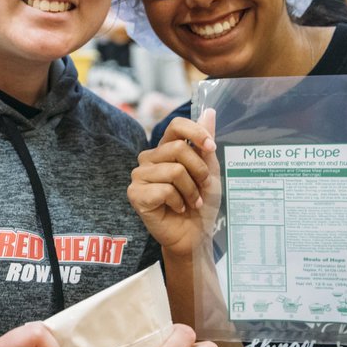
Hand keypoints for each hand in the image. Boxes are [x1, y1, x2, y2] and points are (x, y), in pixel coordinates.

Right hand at [128, 109, 219, 255]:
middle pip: (178, 148)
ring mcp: (139, 176)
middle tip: (202, 188)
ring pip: (174, 170)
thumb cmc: (200, 203)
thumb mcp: (209, 170)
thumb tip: (209, 111)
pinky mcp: (135, 194)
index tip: (211, 148)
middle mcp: (148, 158)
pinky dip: (178, 202)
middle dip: (199, 171)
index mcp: (164, 149)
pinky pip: (164, 190)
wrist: (195, 235)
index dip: (195, 132)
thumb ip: (205, 142)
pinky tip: (176, 209)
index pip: (175, 125)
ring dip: (191, 190)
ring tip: (190, 201)